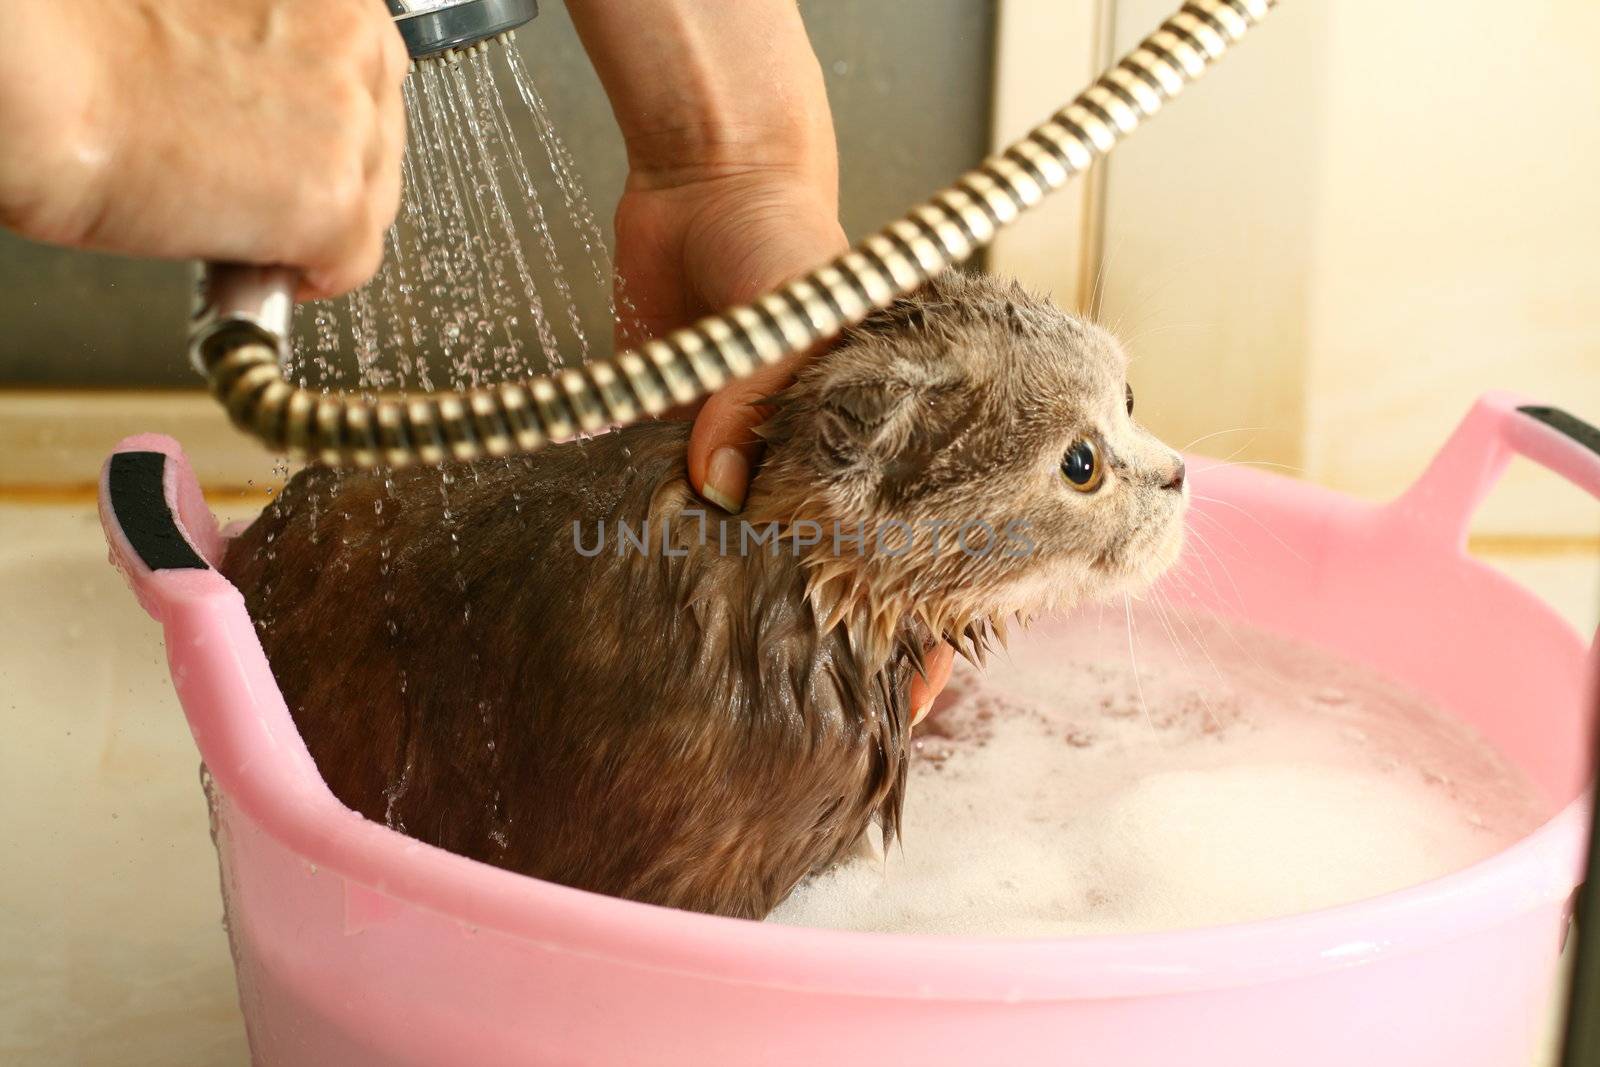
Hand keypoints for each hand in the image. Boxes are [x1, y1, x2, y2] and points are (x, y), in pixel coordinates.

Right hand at [0, 0, 406, 300]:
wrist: (45, 83)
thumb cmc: (93, 42)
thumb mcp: (221, 16)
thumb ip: (276, 53)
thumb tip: (286, 109)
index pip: (372, 78)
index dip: (330, 125)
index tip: (298, 146)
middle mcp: (357, 52)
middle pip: (380, 145)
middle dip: (332, 175)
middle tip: (264, 190)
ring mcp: (351, 130)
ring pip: (373, 205)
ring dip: (318, 223)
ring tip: (245, 219)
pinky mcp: (333, 204)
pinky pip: (352, 265)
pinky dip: (311, 276)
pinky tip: (259, 259)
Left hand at [574, 0, 954, 716]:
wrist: (702, 180)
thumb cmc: (783, 230)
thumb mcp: (795, 309)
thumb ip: (760, 397)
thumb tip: (714, 488)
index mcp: (883, 436)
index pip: (923, 548)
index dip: (924, 627)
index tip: (913, 697)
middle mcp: (819, 462)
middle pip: (835, 573)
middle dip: (833, 642)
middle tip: (815, 717)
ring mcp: (748, 458)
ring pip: (753, 559)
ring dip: (747, 611)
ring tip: (740, 687)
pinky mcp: (680, 442)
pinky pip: (673, 513)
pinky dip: (667, 553)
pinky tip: (655, 608)